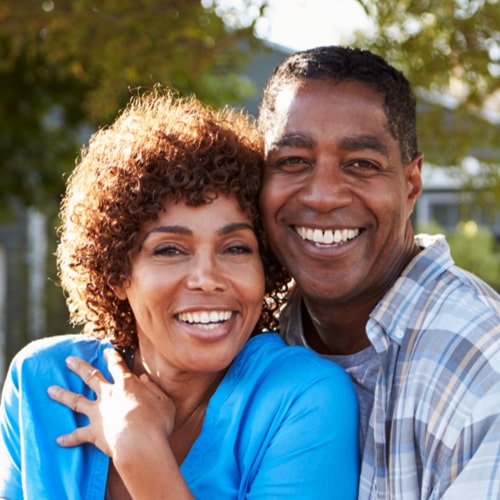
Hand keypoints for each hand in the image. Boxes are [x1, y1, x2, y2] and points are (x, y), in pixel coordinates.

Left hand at [47, 348, 175, 459]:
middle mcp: (109, 395)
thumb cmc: (157, 422)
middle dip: (79, 367)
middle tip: (68, 360)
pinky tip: (58, 440)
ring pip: (76, 401)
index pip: (117, 365)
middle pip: (91, 376)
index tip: (106, 351)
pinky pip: (78, 435)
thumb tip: (144, 378)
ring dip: (62, 394)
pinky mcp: (93, 433)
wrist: (140, 443)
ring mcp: (98, 413)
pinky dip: (68, 438)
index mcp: (127, 384)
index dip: (112, 357)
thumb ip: (154, 388)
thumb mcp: (164, 401)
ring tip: (50, 389)